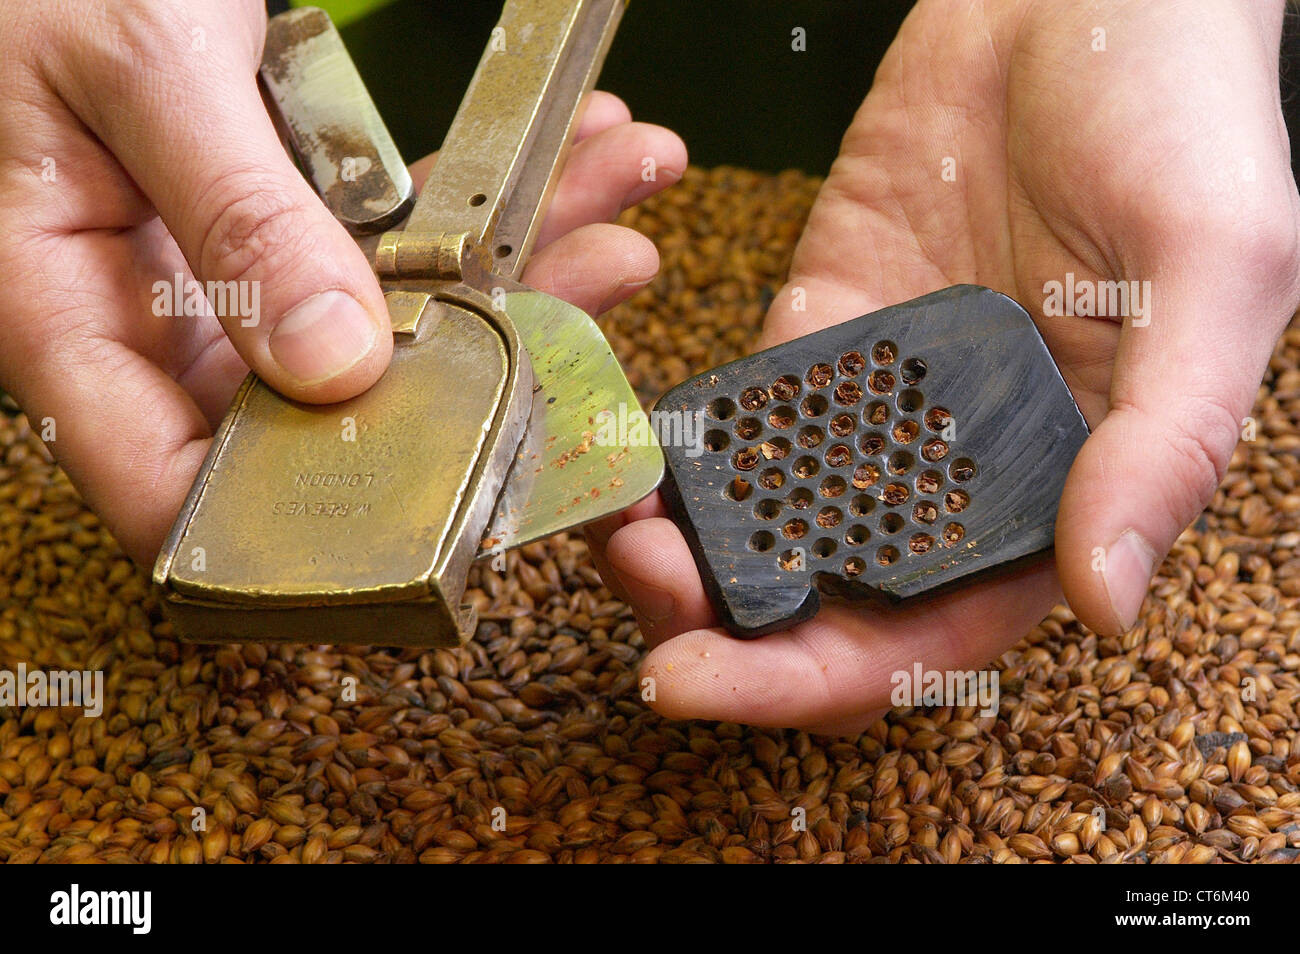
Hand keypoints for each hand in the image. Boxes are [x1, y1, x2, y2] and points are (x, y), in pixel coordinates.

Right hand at [0, 0, 684, 563]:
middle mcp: (159, 329)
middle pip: (329, 420)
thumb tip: (332, 364)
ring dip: (516, 281)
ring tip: (612, 221)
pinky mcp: (291, 238)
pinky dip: (484, 211)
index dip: (299, 542)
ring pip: (391, 334)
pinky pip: (397, 249)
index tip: (440, 516)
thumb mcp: (140, 70)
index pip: (173, 498)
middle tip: (580, 319)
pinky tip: (573, 165)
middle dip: (474, 380)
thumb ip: (233, 212)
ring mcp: (236, 289)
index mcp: (69, 320)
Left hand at [590, 0, 1299, 732]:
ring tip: (610, 522)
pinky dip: (682, 439)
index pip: (923, 635)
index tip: (699, 680)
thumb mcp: (1214, 276)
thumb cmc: (1184, 124)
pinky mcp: (821, 324)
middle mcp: (954, 472)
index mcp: (1049, 492)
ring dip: (682, 538)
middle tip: (639, 593)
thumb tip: (1109, 601)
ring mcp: (878, 403)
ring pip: (765, 516)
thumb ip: (1164, 443)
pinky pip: (741, 408)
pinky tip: (626, 443)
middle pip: (821, 597)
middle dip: (718, 620)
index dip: (810, 680)